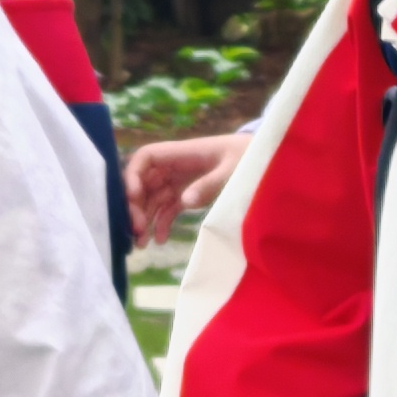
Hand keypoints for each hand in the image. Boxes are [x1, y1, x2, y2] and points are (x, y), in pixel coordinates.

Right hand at [124, 129, 253, 242]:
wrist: (263, 160)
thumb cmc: (248, 157)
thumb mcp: (233, 170)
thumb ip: (210, 183)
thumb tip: (185, 200)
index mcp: (182, 153)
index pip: (146, 157)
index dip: (133, 175)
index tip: (133, 197)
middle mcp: (174, 166)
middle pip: (143, 182)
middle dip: (135, 205)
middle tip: (136, 229)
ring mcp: (179, 181)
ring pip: (152, 199)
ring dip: (144, 220)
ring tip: (141, 244)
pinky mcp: (187, 195)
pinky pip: (167, 209)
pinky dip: (161, 223)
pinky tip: (160, 240)